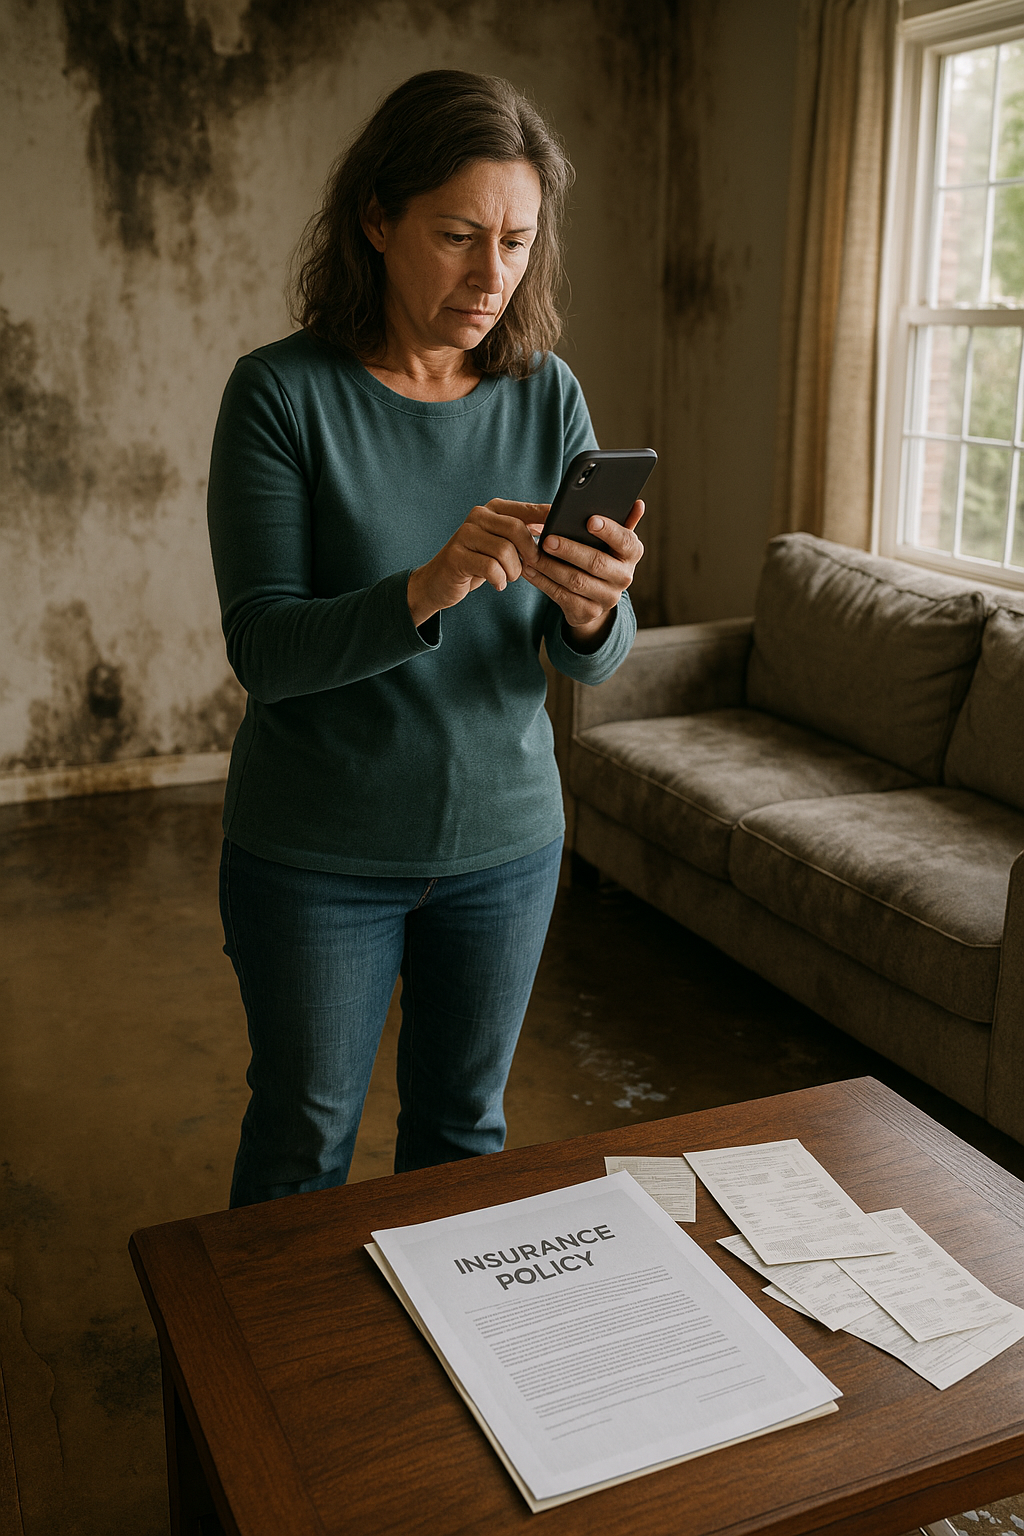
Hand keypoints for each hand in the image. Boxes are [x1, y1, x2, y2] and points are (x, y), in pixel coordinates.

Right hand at [407, 499, 545, 625]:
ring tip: (508, 577)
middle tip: (530, 565)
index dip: (546, 519)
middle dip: (529, 552)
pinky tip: (497, 583)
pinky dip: (499, 580)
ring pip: (504, 551)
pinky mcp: (456, 556)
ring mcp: (464, 535)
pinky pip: (490, 568)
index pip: (526, 510)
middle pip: (516, 529)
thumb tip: (554, 529)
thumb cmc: (478, 562)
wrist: (440, 581)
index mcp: (492, 509)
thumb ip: (523, 534)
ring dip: (513, 570)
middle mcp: (478, 516)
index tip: (562, 528)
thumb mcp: (502, 544)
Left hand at [522, 502, 644, 648]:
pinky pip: (562, 597)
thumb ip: (622, 521)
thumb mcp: (613, 541)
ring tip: (532, 554)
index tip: (590, 520)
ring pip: (576, 581)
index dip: (609, 531)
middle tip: (547, 540)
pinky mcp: (588, 612)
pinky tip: (530, 570)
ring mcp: (607, 598)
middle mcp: (624, 577)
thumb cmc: (602, 556)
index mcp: (632, 553)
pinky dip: (543, 582)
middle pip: (596, 563)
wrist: (597, 597)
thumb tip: (638, 503)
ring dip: (551, 567)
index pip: (625, 540)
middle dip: (570, 550)